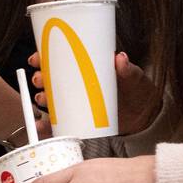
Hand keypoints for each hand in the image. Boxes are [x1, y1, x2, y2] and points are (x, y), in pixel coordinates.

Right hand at [27, 50, 161, 135]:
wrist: (145, 116)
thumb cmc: (138, 90)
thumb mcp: (134, 77)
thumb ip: (128, 69)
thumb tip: (120, 58)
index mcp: (86, 67)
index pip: (60, 58)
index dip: (43, 56)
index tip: (37, 58)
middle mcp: (77, 84)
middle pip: (50, 79)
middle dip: (39, 78)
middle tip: (40, 80)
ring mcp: (77, 102)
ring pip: (51, 99)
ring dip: (40, 98)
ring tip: (42, 99)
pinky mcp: (78, 120)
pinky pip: (58, 122)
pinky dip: (46, 125)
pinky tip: (40, 126)